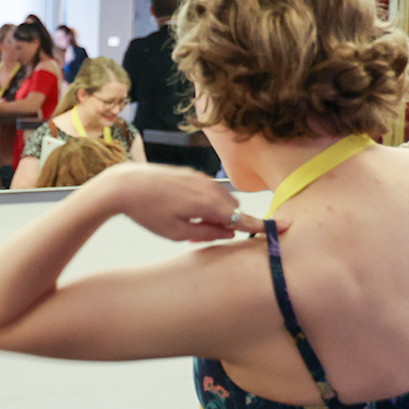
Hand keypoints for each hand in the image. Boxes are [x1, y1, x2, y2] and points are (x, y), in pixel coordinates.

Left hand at [93, 163, 265, 241]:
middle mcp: (211, 188)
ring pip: (220, 200)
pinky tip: (179, 208)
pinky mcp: (192, 173)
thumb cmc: (148, 212)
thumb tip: (231, 232)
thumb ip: (208, 233)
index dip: (263, 226)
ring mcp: (202, 178)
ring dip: (212, 212)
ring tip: (183, 222)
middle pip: (232, 209)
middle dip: (224, 223)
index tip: (283, 228)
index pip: (244, 218)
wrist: (125, 185)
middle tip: (196, 235)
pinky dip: (202, 202)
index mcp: (210, 205)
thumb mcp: (177, 233)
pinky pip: (208, 191)